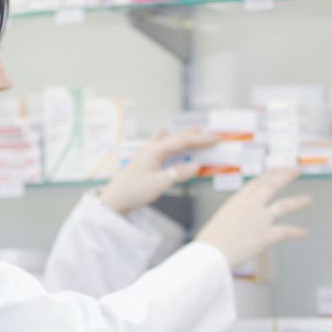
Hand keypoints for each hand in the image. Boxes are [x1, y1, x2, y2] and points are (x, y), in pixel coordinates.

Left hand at [99, 129, 217, 214]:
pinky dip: (166, 137)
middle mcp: (151, 149)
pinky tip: (163, 131)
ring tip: (195, 130)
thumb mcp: (159, 184)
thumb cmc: (134, 192)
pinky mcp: (144, 161)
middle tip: (212, 133)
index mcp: (155, 151)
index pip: (183, 141)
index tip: (217, 138)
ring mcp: (146, 154)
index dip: (202, 139)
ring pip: (168, 139)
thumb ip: (178, 173)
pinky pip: (158, 143)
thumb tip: (197, 165)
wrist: (114, 200)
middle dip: (195, 135)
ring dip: (183, 135)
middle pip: (176, 137)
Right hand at [194, 169, 311, 268]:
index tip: (276, 171)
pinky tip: (304, 233)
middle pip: (271, 186)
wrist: (210, 255)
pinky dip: (296, 232)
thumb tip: (237, 223)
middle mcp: (250, 206)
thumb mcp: (219, 221)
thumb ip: (232, 218)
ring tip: (308, 199)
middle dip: (285, 176)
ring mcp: (259, 220)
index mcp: (236, 201)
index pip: (256, 183)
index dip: (268, 175)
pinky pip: (285, 231)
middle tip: (296, 170)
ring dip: (297, 202)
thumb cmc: (209, 242)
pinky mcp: (266, 235)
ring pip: (283, 205)